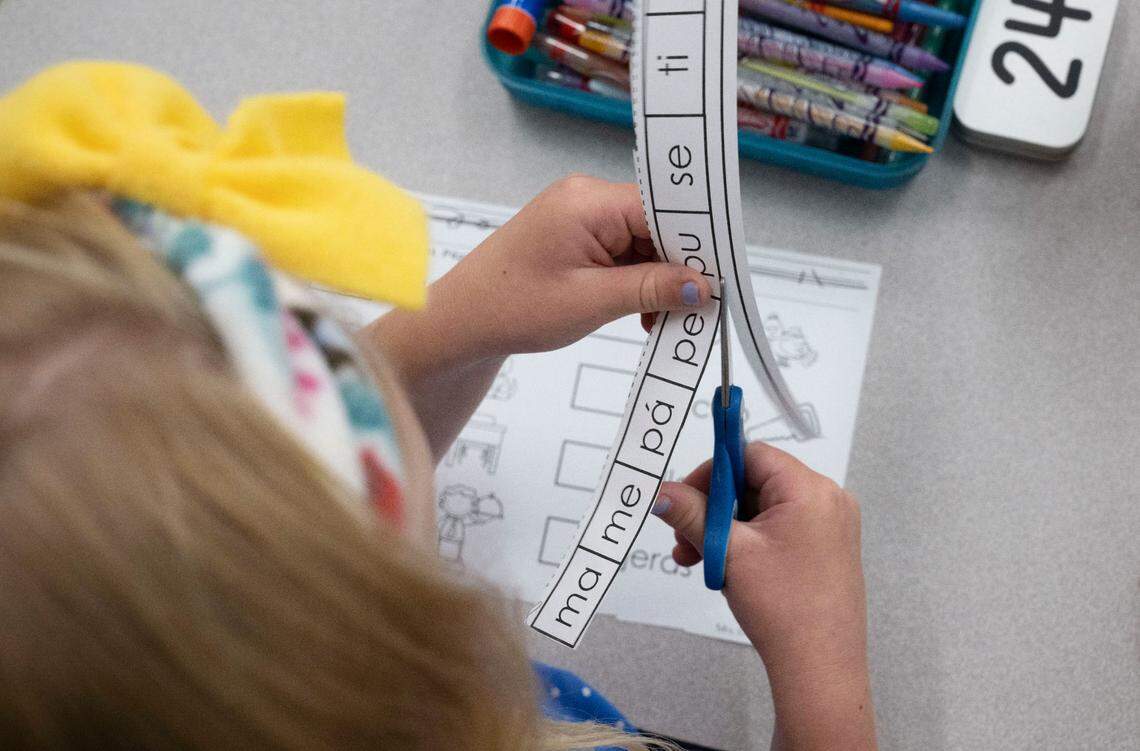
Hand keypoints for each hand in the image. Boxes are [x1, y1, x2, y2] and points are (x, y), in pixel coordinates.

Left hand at [365, 174, 711, 460]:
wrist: (461, 321)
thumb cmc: (511, 307)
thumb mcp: (591, 302)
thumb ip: (651, 288)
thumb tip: (703, 283)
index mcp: (588, 201)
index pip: (663, 208)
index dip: (695, 244)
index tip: (719, 278)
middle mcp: (585, 197)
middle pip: (657, 224)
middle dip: (677, 268)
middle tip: (691, 310)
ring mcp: (579, 215)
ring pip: (642, 241)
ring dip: (657, 280)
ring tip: (656, 321)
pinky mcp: (574, 235)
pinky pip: (622, 251)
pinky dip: (635, 281)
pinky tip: (639, 313)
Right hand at [653, 442, 876, 750]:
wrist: (820, 668)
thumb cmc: (782, 607)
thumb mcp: (727, 552)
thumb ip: (691, 514)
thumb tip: (662, 492)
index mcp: (810, 490)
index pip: (751, 455)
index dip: (712, 472)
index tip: (685, 499)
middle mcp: (827, 500)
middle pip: (756, 482)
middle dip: (714, 508)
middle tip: (685, 539)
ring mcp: (831, 526)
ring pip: (763, 509)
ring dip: (726, 528)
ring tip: (699, 560)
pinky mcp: (827, 550)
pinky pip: (779, 529)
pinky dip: (748, 542)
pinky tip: (726, 569)